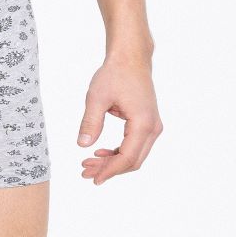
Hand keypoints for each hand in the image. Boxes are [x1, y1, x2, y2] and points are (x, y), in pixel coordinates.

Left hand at [77, 51, 162, 185]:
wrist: (130, 58)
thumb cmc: (115, 74)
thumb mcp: (97, 97)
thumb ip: (91, 122)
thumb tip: (82, 145)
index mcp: (143, 124)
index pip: (127, 157)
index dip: (110, 171)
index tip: (93, 179)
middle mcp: (153, 128)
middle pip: (132, 160)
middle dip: (109, 169)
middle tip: (85, 172)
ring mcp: (153, 126)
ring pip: (134, 155)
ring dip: (113, 162)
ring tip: (88, 164)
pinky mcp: (148, 123)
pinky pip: (135, 145)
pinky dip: (118, 152)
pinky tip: (100, 153)